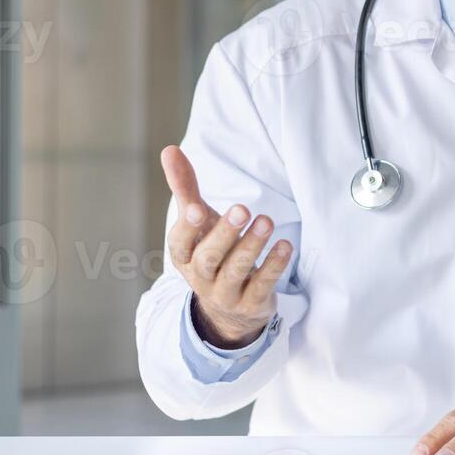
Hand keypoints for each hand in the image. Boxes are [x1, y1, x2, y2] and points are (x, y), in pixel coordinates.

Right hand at [161, 145, 292, 348]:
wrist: (229, 305)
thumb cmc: (212, 250)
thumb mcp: (199, 222)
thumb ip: (186, 187)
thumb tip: (169, 149)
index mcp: (184, 255)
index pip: (180, 243)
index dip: (188, 228)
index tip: (198, 209)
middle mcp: (200, 277)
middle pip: (208, 257)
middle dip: (225, 233)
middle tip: (243, 208)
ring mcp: (225, 294)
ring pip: (235, 271)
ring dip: (252, 246)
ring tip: (266, 221)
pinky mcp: (250, 304)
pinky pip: (261, 286)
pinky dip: (273, 266)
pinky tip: (285, 245)